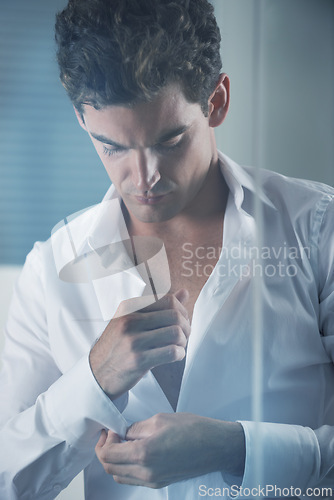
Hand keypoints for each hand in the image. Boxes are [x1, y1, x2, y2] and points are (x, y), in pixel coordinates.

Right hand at [89, 289, 189, 399]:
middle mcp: (129, 321)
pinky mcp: (138, 360)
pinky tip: (174, 356)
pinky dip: (179, 354)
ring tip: (178, 347)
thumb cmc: (118, 346)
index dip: (182, 311)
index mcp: (129, 307)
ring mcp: (133, 341)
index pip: (168, 300)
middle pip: (175, 316)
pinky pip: (171, 352)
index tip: (182, 321)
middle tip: (184, 336)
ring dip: (183, 341)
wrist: (97, 373)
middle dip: (186, 327)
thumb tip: (184, 293)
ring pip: (176, 333)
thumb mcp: (132, 321)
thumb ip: (159, 307)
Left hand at [95, 413, 244, 487]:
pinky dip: (126, 467)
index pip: (108, 455)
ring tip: (123, 442)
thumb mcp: (160, 420)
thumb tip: (122, 432)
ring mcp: (153, 481)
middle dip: (106, 450)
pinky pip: (133, 479)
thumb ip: (136, 428)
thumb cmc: (193, 429)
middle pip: (110, 468)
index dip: (104, 440)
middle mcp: (146, 473)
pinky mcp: (160, 482)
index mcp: (145, 454)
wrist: (216, 446)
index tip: (110, 429)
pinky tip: (134, 451)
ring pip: (119, 476)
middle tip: (113, 434)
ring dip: (115, 460)